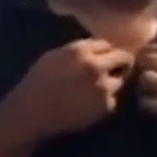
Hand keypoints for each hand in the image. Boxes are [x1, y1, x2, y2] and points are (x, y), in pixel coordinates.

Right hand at [10, 39, 133, 140]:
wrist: (33, 112)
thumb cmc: (38, 83)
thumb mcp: (54, 57)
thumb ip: (79, 51)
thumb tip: (99, 50)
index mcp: (80, 51)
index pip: (107, 44)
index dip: (107, 51)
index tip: (107, 57)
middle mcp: (95, 66)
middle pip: (124, 58)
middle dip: (122, 63)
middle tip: (119, 69)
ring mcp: (104, 86)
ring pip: (120, 80)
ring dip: (112, 83)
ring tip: (95, 91)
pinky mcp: (107, 105)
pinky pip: (113, 99)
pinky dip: (105, 102)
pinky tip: (89, 104)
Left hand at [137, 43, 156, 149]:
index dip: (146, 52)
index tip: (142, 60)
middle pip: (151, 59)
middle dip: (139, 66)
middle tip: (137, 75)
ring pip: (148, 79)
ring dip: (141, 85)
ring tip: (144, 91)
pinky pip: (150, 102)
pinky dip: (146, 104)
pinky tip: (150, 105)